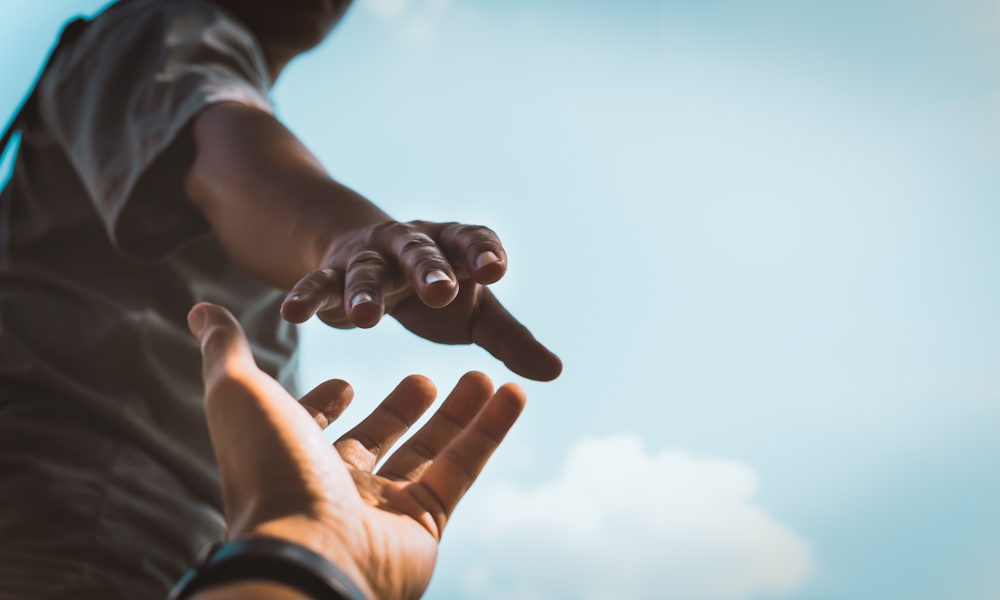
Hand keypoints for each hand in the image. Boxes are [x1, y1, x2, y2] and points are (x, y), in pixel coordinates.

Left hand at [188, 302, 525, 599]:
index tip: (346, 382)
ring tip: (484, 375)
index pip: (312, 426)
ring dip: (459, 413)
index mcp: (291, 456)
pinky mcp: (425, 522)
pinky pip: (462, 469)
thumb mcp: (239, 393)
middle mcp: (336, 484)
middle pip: (378, 437)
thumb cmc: (269, 470)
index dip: (326, 404)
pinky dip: (490, 431)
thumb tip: (201, 308)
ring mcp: (382, 507)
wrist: (308, 551)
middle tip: (425, 378)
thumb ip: (225, 350)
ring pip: (429, 451)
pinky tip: (512, 393)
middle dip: (402, 408)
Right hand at [279, 220, 561, 380]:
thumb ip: (510, 339)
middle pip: (421, 252)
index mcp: (453, 248)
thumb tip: (555, 372)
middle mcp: (411, 245)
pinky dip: (306, 296)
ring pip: (366, 270)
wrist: (370, 258)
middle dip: (430, 270)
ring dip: (364, 291)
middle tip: (441, 291)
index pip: (471, 241)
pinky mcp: (332, 273)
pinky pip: (317, 284)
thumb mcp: (475, 313)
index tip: (495, 270)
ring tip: (365, 319)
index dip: (482, 253)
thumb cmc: (436, 290)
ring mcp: (369, 257)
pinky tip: (291, 313)